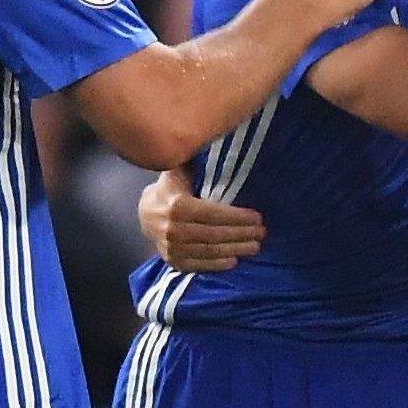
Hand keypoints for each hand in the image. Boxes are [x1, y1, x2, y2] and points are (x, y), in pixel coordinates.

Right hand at [138, 166, 265, 272]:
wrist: (145, 213)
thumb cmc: (171, 188)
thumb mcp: (179, 171)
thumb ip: (196, 163)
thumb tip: (218, 142)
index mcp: (177, 205)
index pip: (213, 214)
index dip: (237, 217)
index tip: (258, 217)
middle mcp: (172, 228)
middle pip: (214, 234)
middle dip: (242, 234)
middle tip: (262, 232)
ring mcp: (171, 247)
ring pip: (209, 251)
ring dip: (235, 249)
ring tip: (255, 246)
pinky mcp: (172, 261)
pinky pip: (198, 265)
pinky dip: (217, 264)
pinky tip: (234, 260)